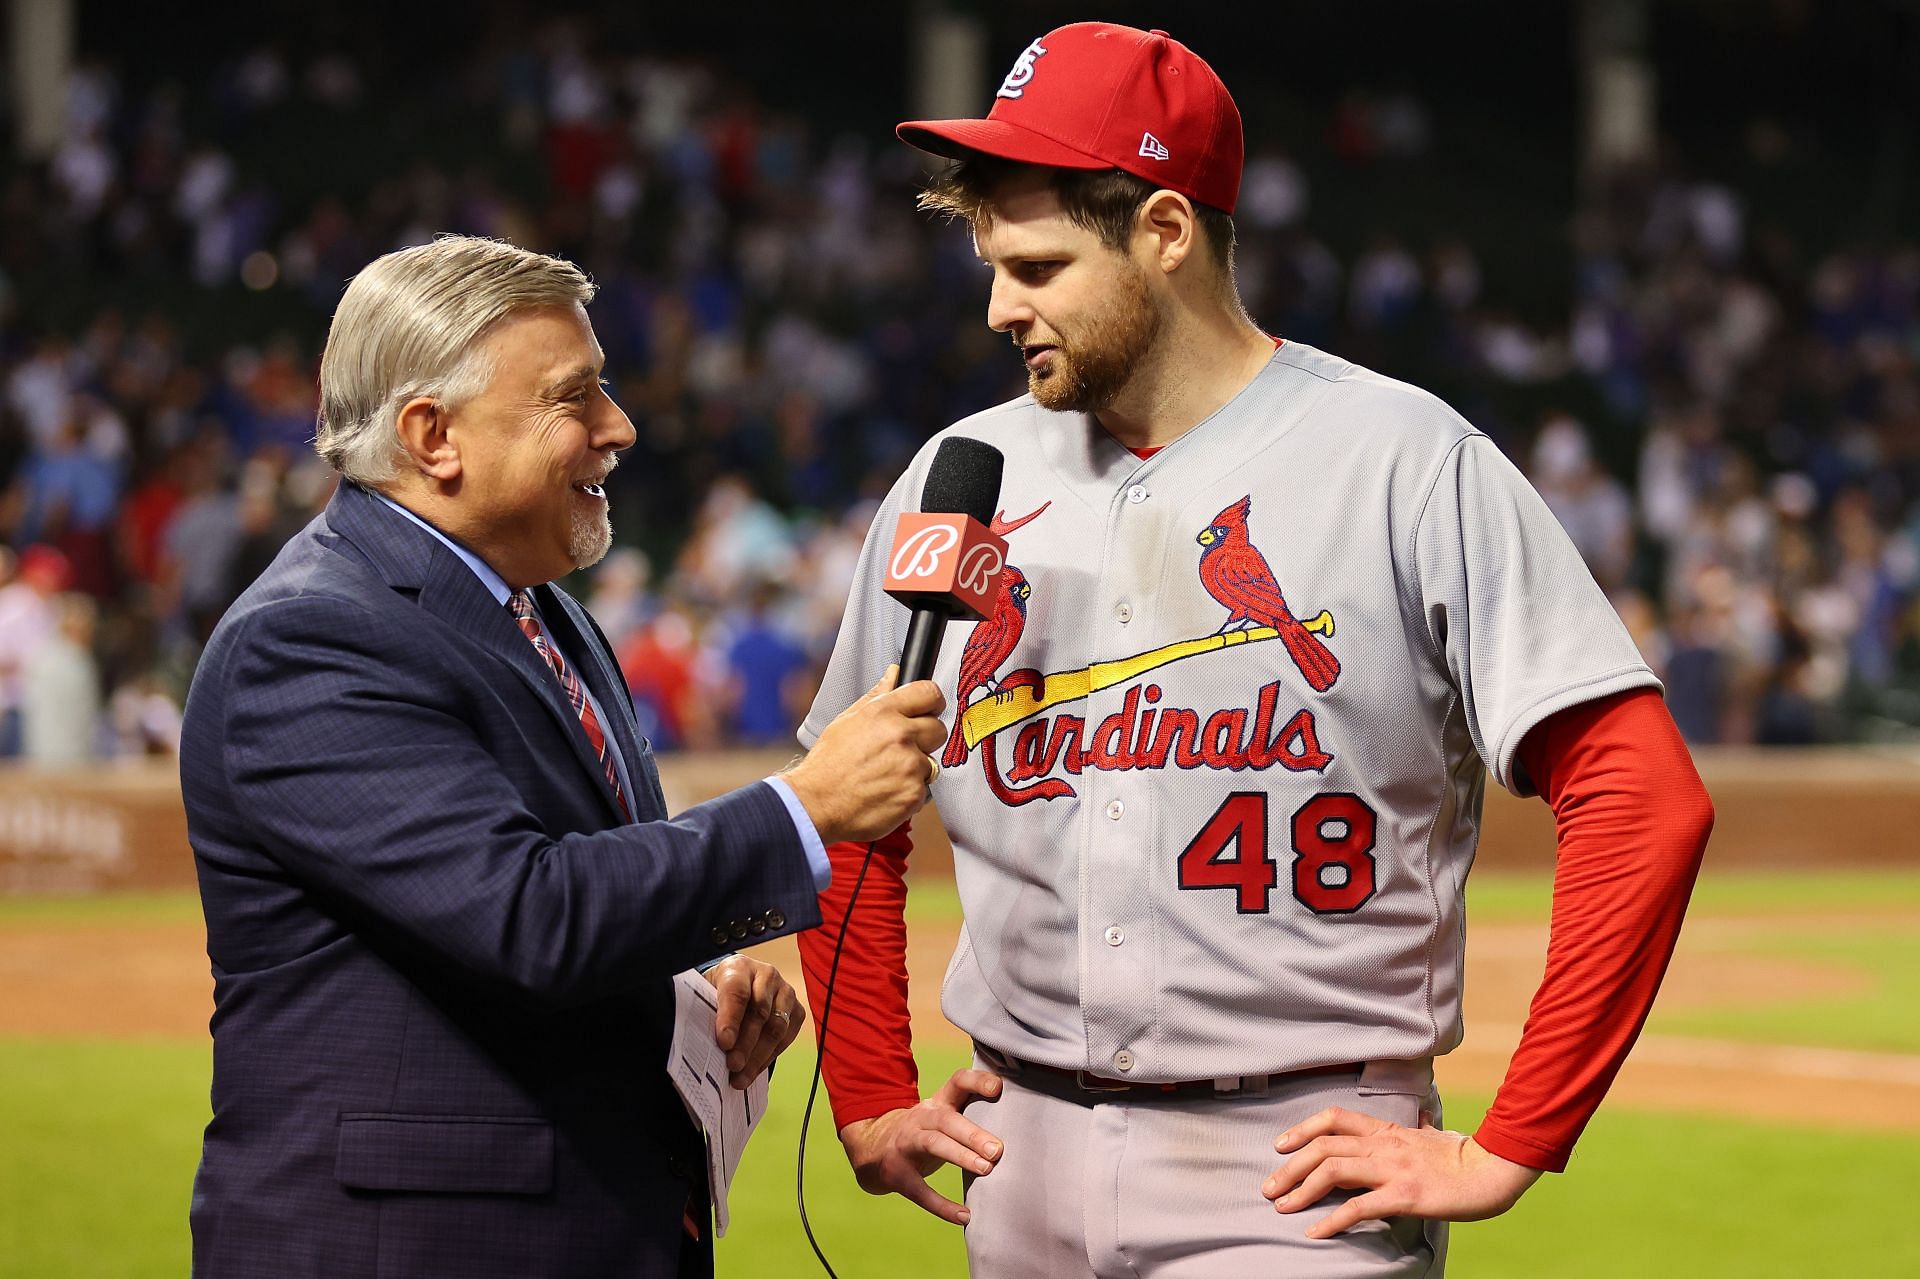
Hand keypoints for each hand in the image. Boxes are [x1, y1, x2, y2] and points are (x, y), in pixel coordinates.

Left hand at [703, 956, 804, 1089]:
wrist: (739, 985)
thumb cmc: (718, 993)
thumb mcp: (705, 995)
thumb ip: (705, 1014)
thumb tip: (701, 1046)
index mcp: (739, 968)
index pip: (737, 992)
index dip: (730, 1018)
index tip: (723, 1043)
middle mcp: (766, 975)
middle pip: (759, 1012)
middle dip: (745, 1044)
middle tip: (733, 1066)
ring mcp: (785, 992)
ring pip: (777, 1027)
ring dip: (759, 1056)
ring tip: (741, 1077)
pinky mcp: (797, 1009)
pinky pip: (787, 1037)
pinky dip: (769, 1057)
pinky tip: (754, 1070)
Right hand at [785, 666, 947, 844]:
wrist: (816, 805)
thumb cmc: (827, 765)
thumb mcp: (846, 721)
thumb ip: (876, 696)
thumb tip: (894, 674)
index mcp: (883, 712)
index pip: (929, 693)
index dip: (931, 702)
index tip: (929, 710)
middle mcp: (900, 736)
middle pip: (938, 729)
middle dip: (925, 738)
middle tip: (901, 749)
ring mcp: (910, 766)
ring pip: (930, 762)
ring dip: (915, 769)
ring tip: (885, 774)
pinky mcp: (914, 793)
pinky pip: (923, 789)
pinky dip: (908, 792)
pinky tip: (886, 792)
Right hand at [838, 1068, 1004, 1224]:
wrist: (872, 1149)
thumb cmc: (925, 1132)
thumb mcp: (942, 1115)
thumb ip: (972, 1112)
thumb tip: (1023, 1116)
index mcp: (936, 1103)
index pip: (956, 1082)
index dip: (976, 1081)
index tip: (998, 1087)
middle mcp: (920, 1119)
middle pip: (945, 1119)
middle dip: (972, 1133)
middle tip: (998, 1149)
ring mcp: (905, 1145)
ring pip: (932, 1145)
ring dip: (960, 1156)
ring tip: (986, 1169)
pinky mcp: (897, 1174)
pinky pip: (920, 1191)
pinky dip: (942, 1205)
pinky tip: (965, 1216)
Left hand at [1262, 1107, 1541, 1237]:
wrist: (1493, 1171)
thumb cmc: (1462, 1158)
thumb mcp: (1430, 1135)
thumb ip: (1411, 1130)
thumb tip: (1411, 1122)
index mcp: (1387, 1130)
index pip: (1333, 1118)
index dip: (1301, 1129)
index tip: (1279, 1146)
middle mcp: (1384, 1144)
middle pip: (1323, 1146)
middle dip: (1289, 1167)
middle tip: (1268, 1187)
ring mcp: (1393, 1168)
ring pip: (1332, 1171)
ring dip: (1300, 1189)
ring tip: (1280, 1206)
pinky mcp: (1405, 1195)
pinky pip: (1359, 1207)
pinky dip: (1331, 1220)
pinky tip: (1314, 1231)